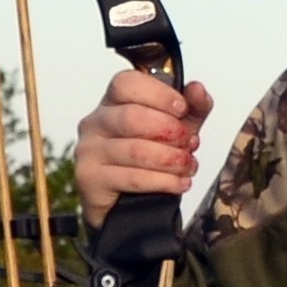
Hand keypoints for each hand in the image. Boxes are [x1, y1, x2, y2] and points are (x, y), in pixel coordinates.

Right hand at [73, 71, 214, 224]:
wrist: (124, 203)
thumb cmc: (147, 159)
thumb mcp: (176, 129)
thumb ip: (192, 108)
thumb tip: (197, 90)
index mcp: (113, 102)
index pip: (126, 83)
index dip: (158, 93)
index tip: (182, 108)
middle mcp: (95, 122)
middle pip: (132, 116)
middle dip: (170, 130)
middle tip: (190, 143)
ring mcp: (89, 150)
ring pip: (135, 150)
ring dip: (171, 159)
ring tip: (187, 166)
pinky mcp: (90, 179)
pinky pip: (133, 178)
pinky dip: (164, 181)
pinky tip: (179, 183)